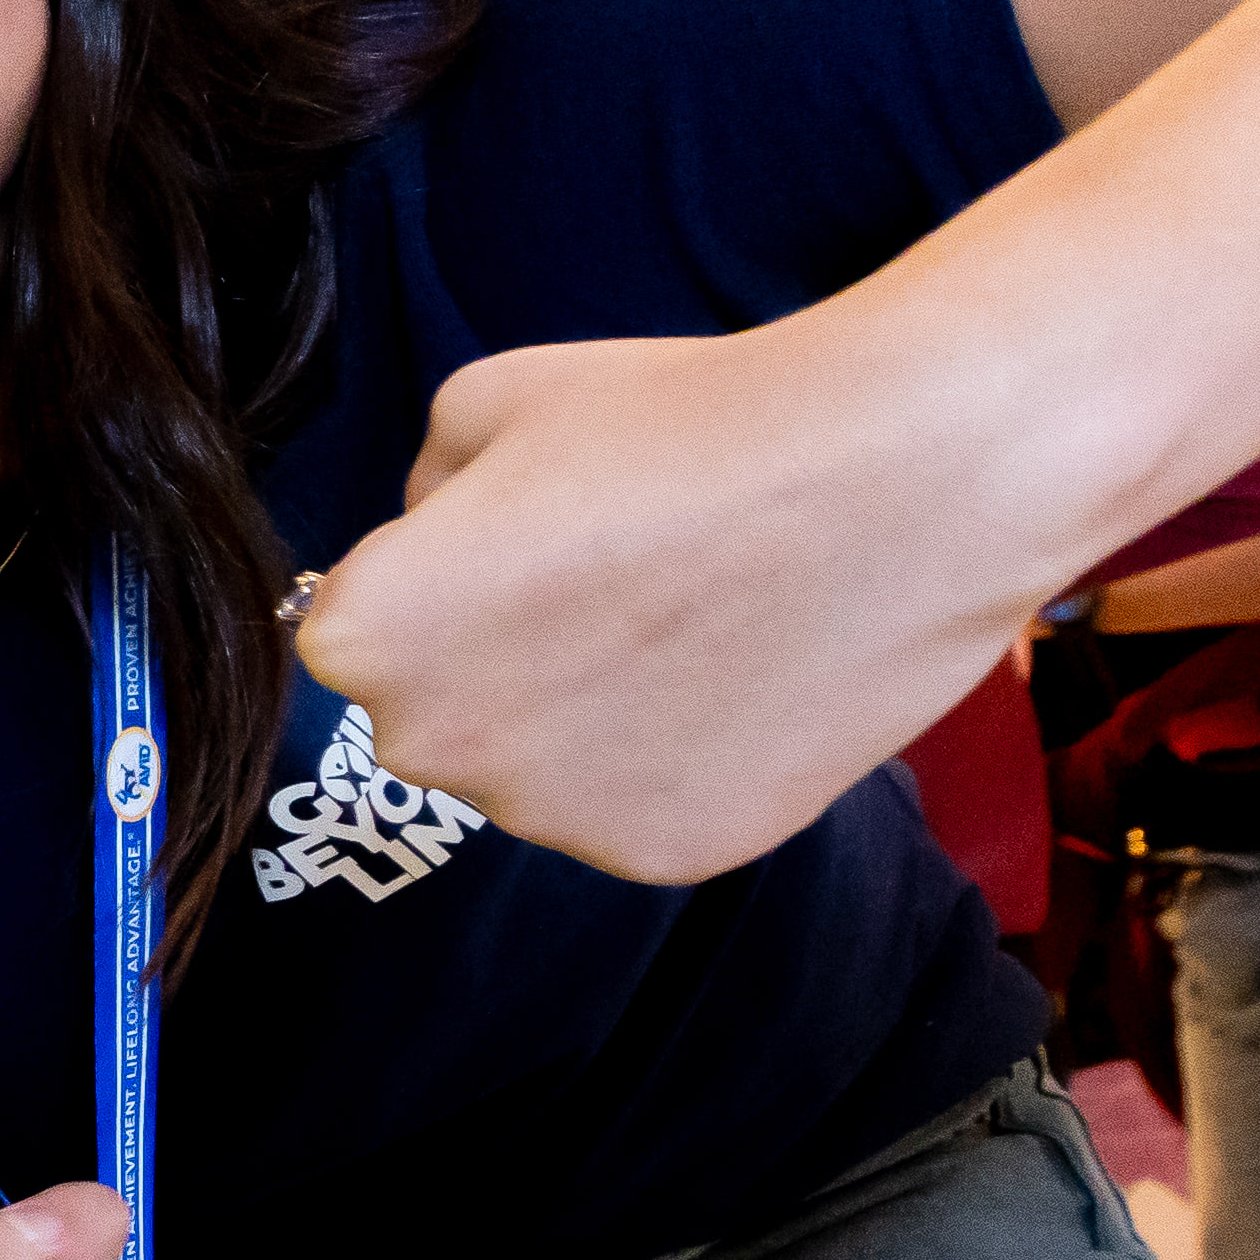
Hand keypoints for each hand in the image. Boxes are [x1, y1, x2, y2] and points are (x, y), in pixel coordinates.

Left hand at [296, 309, 1080, 881]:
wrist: (896, 482)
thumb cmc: (685, 418)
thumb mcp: (490, 400)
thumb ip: (422, 489)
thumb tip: (427, 540)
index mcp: (367, 640)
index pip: (362, 632)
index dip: (447, 579)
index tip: (532, 540)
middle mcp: (431, 751)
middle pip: (442, 713)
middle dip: (500, 659)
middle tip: (620, 580)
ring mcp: (547, 819)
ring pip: (539, 770)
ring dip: (584, 717)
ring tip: (695, 623)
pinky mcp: (661, 859)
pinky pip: (635, 809)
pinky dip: (675, 760)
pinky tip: (741, 678)